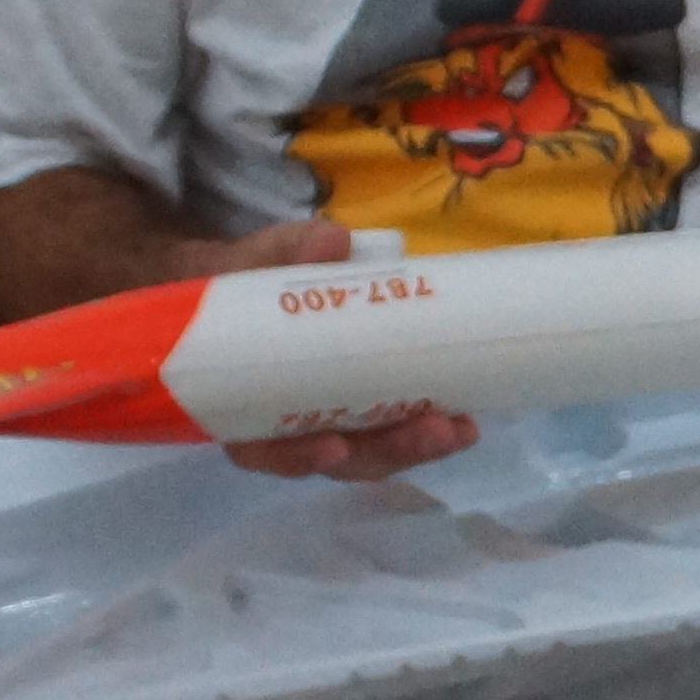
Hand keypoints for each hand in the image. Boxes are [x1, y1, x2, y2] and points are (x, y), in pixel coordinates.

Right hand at [177, 219, 482, 482]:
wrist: (241, 281)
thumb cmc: (239, 282)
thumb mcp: (248, 261)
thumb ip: (284, 251)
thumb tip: (332, 240)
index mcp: (241, 403)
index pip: (262, 449)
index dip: (297, 456)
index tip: (334, 447)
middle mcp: (285, 425)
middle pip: (334, 458)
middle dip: (386, 451)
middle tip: (434, 430)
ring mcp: (326, 419)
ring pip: (368, 453)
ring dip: (414, 445)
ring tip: (459, 429)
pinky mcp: (360, 405)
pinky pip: (389, 428)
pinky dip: (421, 427)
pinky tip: (461, 420)